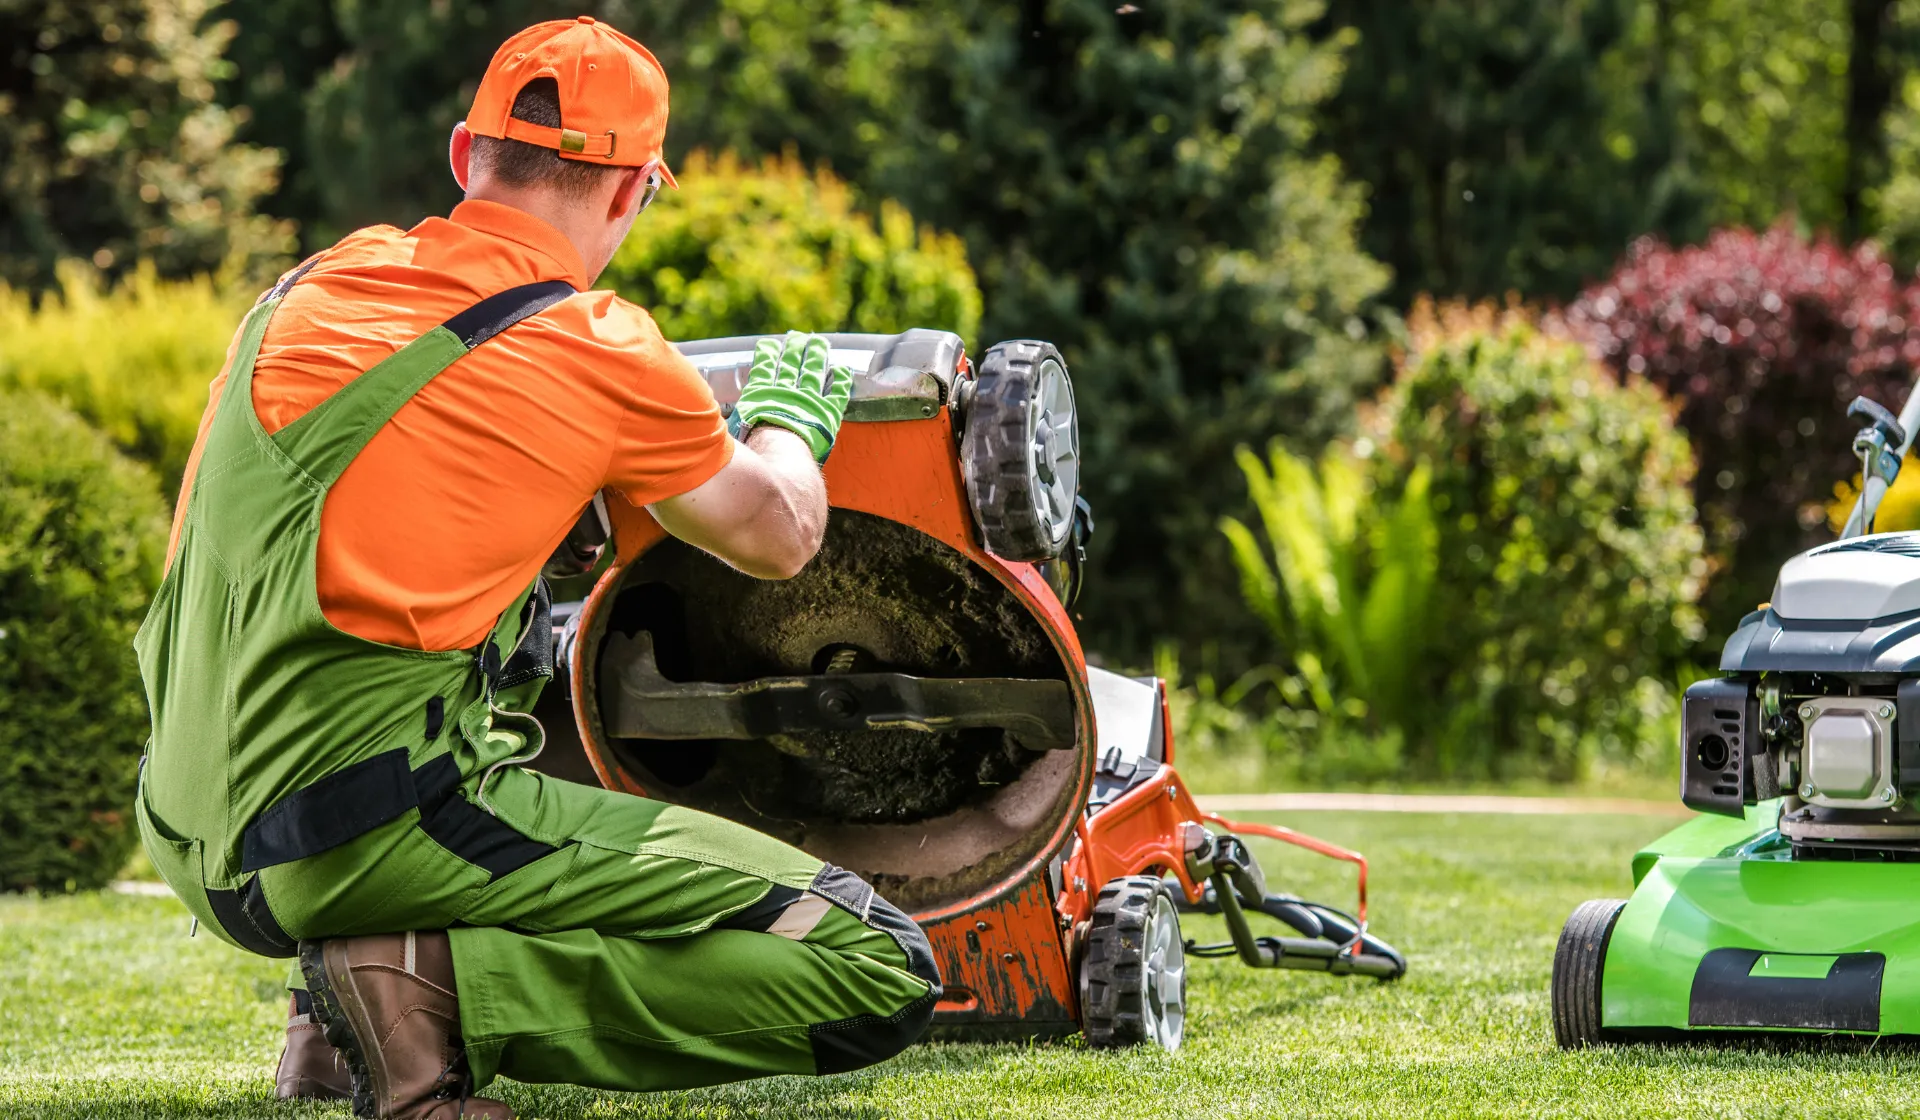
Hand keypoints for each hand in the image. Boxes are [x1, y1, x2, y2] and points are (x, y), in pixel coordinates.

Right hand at [729, 331, 853, 462]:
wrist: (779, 459)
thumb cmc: (752, 450)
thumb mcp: (731, 431)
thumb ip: (728, 420)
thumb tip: (712, 417)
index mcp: (761, 394)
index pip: (764, 368)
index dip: (767, 354)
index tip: (769, 343)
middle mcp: (785, 393)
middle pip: (790, 365)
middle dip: (794, 349)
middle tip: (798, 337)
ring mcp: (808, 401)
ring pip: (813, 372)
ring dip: (816, 356)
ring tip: (819, 343)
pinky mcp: (828, 413)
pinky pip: (837, 393)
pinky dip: (840, 380)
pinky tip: (842, 369)